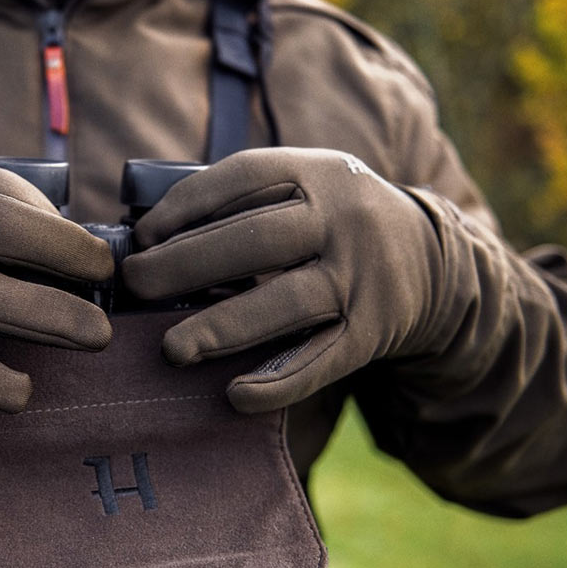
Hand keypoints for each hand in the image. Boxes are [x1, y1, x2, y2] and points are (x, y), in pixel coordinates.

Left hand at [122, 148, 448, 412]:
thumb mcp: (303, 187)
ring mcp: (363, 277)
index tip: (141, 235)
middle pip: (258, 240)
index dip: (187, 204)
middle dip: (187, 263)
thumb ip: (240, 201)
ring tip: (171, 349)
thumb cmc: (329, 221)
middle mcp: (344, 220)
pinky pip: (323, 361)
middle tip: (135, 284)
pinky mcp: (374, 331)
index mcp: (317, 172)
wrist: (431, 258)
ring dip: (224, 326)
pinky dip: (279, 381)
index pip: (244, 177)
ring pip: (288, 302)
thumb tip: (144, 237)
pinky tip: (235, 395)